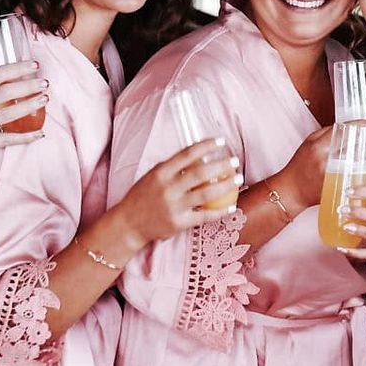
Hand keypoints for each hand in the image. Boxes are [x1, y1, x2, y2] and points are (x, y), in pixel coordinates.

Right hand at [0, 61, 47, 159]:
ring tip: (44, 100)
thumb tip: (13, 74)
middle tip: (44, 84)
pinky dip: (26, 137)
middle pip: (5, 93)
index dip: (18, 69)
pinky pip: (8, 139)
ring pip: (9, 114)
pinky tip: (40, 133)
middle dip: (29, 86)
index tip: (34, 66)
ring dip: (30, 106)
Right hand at [118, 139, 242, 242]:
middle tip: (235, 162)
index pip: (187, 154)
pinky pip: (204, 216)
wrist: (128, 224)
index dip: (206, 146)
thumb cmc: (142, 197)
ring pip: (206, 194)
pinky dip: (220, 211)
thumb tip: (198, 155)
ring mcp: (174, 206)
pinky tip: (232, 206)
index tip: (221, 141)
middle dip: (222, 166)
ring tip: (238, 179)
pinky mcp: (179, 223)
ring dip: (226, 185)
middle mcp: (168, 188)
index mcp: (161, 173)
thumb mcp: (152, 177)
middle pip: (201, 173)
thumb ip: (172, 168)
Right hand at [274, 123, 365, 209]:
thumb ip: (326, 133)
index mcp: (319, 148)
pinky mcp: (335, 188)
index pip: (343, 133)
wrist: (291, 190)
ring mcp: (332, 177)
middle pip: (355, 151)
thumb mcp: (308, 143)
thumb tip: (346, 127)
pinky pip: (355, 183)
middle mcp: (326, 162)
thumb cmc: (299, 166)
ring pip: (359, 168)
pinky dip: (365, 179)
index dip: (360, 126)